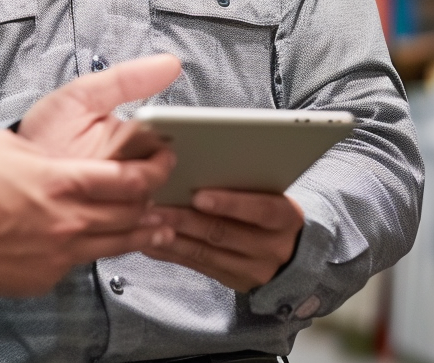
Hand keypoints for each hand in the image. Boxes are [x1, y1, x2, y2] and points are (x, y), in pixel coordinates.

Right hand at [0, 56, 183, 297]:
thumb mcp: (7, 145)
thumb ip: (44, 152)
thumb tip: (58, 151)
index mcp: (61, 182)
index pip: (128, 179)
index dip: (155, 168)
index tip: (165, 159)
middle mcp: (67, 221)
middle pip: (131, 215)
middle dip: (155, 202)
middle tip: (166, 193)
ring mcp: (58, 253)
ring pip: (115, 245)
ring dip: (142, 234)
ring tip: (158, 228)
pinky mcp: (43, 276)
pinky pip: (80, 263)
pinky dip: (95, 250)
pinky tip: (98, 244)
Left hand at [144, 189, 304, 292]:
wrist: (295, 255)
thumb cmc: (272, 209)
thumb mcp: (271, 193)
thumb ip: (243, 182)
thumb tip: (199, 158)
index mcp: (285, 217)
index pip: (260, 210)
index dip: (229, 203)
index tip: (198, 196)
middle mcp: (271, 247)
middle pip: (223, 232)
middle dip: (185, 219)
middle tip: (154, 206)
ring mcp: (252, 269)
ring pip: (205, 252)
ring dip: (171, 236)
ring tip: (145, 220)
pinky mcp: (232, 281)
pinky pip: (196, 266)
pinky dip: (170, 252)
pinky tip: (149, 241)